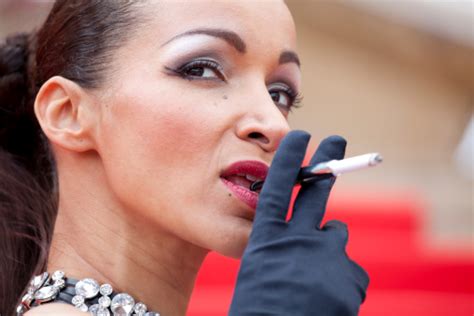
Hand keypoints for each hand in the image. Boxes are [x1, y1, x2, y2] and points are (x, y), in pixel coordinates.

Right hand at [228, 130, 368, 315]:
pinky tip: (329, 302)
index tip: (300, 135)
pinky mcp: (350, 275)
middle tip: (337, 141)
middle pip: (315, 191)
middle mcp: (298, 238)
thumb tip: (313, 241)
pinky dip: (342, 282)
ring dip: (329, 249)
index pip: (277, 187)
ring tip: (317, 280)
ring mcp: (326, 254)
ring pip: (335, 236)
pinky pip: (350, 272)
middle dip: (326, 163)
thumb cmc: (261, 311)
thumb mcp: (262, 275)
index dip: (289, 159)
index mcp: (266, 240)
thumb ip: (284, 252)